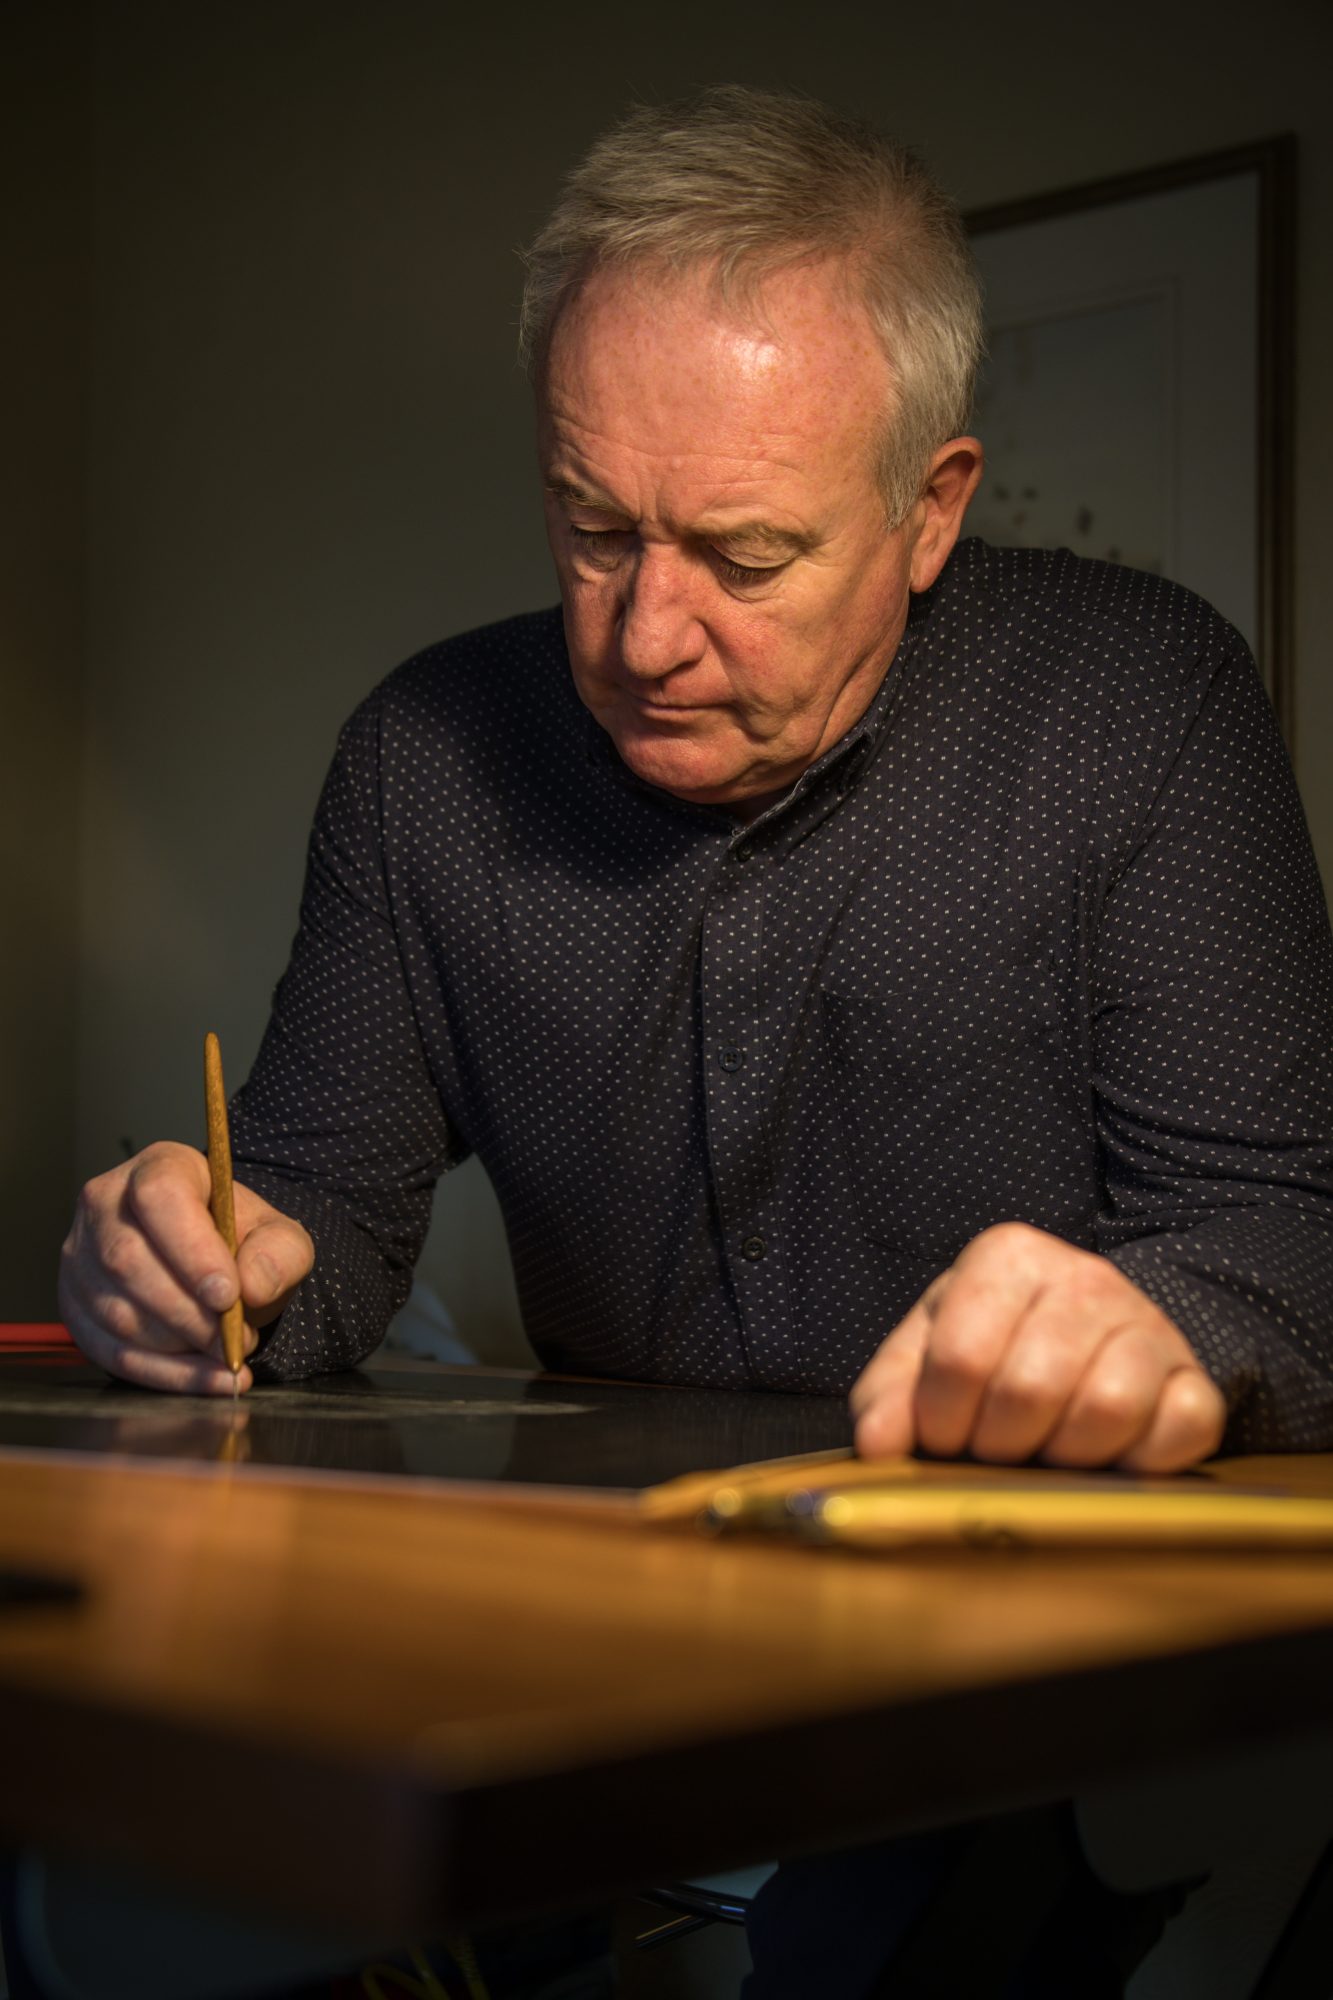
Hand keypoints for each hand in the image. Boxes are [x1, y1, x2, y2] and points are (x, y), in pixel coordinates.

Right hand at [59, 1142, 313, 1394]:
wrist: (216, 1266)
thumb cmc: (241, 1242)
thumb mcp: (279, 1238)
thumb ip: (279, 1254)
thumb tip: (252, 1286)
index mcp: (158, 1167)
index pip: (160, 1196)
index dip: (191, 1248)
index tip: (227, 1294)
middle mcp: (105, 1204)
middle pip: (128, 1258)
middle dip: (187, 1311)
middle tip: (234, 1337)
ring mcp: (81, 1256)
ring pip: (116, 1310)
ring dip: (178, 1344)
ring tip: (226, 1352)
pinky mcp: (75, 1306)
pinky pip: (110, 1351)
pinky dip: (163, 1374)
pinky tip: (205, 1378)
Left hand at [850, 1223, 1225, 1472]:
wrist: (1092, 1339)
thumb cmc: (994, 1348)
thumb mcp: (925, 1355)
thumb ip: (889, 1396)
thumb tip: (879, 1446)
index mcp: (1009, 1257)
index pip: (961, 1358)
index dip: (942, 1421)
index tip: (943, 1436)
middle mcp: (1086, 1277)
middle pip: (1029, 1389)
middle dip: (999, 1445)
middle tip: (995, 1451)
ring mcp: (1149, 1326)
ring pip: (1105, 1409)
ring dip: (1064, 1457)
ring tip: (1046, 1453)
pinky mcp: (1196, 1381)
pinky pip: (1177, 1432)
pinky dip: (1136, 1464)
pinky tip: (1106, 1459)